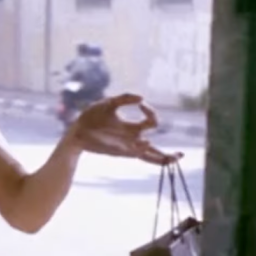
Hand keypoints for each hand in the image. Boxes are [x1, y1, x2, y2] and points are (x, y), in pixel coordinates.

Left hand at [68, 93, 182, 164]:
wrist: (75, 130)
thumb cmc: (92, 117)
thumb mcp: (108, 104)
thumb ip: (125, 98)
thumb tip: (142, 98)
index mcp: (131, 128)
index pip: (152, 124)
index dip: (152, 113)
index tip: (142, 105)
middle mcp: (131, 140)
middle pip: (156, 151)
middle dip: (169, 155)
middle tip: (180, 155)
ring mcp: (125, 148)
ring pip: (148, 157)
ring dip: (159, 154)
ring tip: (170, 153)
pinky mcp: (117, 152)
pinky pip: (135, 154)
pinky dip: (143, 150)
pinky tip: (148, 143)